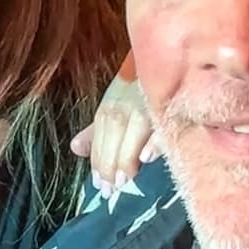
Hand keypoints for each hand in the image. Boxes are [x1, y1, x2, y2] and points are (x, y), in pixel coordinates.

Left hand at [70, 51, 157, 197]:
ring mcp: (149, 99)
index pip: (101, 134)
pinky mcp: (173, 101)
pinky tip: (148, 157)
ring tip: (124, 180)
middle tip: (111, 189)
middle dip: (110, 162)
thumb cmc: (140, 91)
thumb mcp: (116, 108)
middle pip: (114, 132)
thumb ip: (97, 132)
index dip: (98, 159)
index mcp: (111, 105)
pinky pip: (163, 120)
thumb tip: (75, 149)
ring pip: (134, 128)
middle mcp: (127, 101)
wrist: (171, 58)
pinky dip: (155, 138)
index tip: (99, 183)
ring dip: (127, 155)